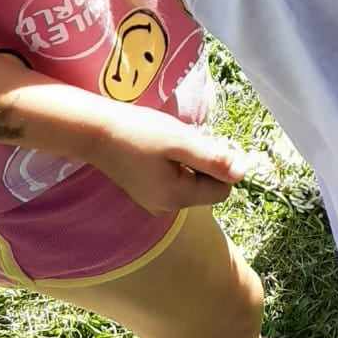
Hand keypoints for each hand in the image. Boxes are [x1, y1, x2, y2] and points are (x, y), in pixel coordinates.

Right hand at [85, 101, 252, 214]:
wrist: (95, 130)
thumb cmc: (139, 132)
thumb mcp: (181, 141)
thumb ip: (213, 159)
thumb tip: (243, 173)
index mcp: (177, 198)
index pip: (222, 190)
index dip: (223, 165)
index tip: (208, 141)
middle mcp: (166, 207)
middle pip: (207, 187)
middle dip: (206, 161)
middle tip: (187, 139)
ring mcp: (154, 200)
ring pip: (193, 181)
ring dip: (192, 159)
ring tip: (171, 141)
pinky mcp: (146, 190)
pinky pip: (176, 178)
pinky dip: (177, 162)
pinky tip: (161, 146)